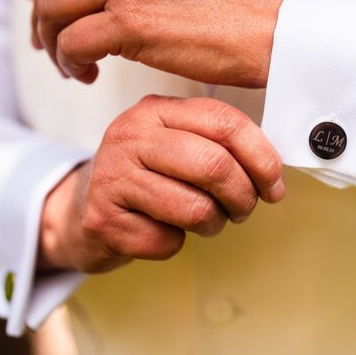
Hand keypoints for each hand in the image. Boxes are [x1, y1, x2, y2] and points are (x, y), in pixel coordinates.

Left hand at [26, 0, 288, 87]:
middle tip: (47, 42)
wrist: (282, 26)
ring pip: (54, 9)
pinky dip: (71, 62)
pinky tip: (88, 74)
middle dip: (44, 13)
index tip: (46, 0)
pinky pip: (73, 42)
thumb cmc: (251, 2)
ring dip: (54, 42)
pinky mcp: (130, 22)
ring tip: (73, 66)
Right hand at [37, 95, 285, 273]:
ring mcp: (112, 177)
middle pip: (214, 166)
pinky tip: (161, 231)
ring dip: (213, 224)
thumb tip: (273, 172)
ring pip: (195, 209)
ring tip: (204, 221)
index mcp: (156, 110)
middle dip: (243, 196)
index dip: (262, 158)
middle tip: (243, 209)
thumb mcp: (176, 145)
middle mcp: (130, 136)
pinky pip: (167, 241)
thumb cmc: (144, 179)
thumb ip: (218, 145)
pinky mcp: (104, 219)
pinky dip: (175, 244)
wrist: (81, 211)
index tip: (274, 185)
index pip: (225, 122)